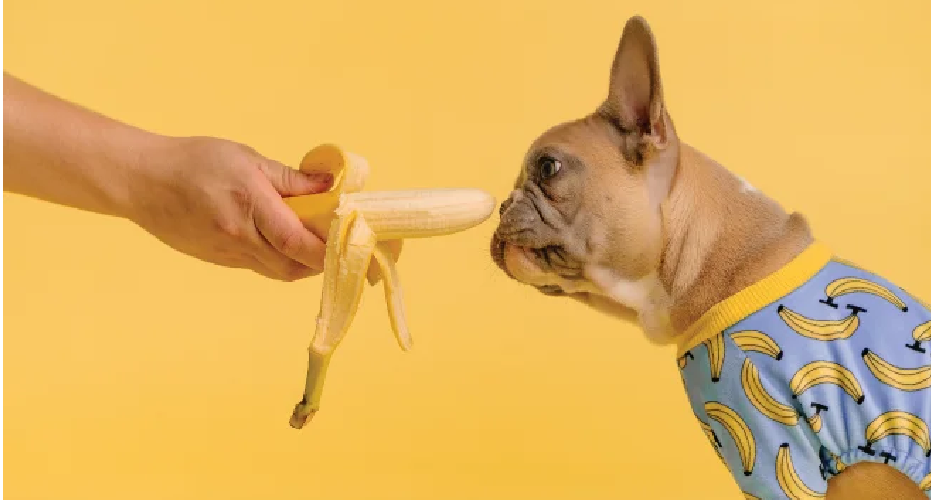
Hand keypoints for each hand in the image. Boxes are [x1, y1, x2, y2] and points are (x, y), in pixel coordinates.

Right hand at [128, 136, 333, 280]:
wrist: (141, 180)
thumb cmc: (195, 161)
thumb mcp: (247, 159)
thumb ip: (291, 178)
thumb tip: (330, 185)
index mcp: (250, 208)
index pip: (299, 243)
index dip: (328, 249)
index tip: (348, 241)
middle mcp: (239, 239)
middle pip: (293, 267)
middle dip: (319, 261)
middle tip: (334, 241)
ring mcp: (227, 255)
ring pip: (277, 272)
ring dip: (300, 263)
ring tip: (310, 240)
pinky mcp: (217, 261)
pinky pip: (258, 268)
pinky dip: (277, 260)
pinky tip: (280, 242)